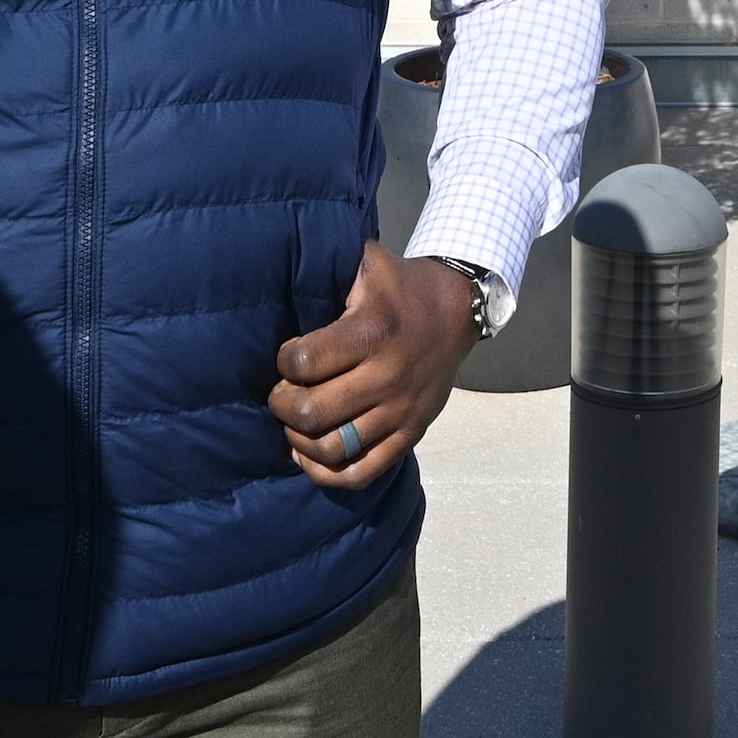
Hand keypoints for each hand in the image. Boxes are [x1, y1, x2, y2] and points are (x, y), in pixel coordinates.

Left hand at [270, 244, 478, 490]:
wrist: (458, 309)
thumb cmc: (400, 286)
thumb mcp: (367, 263)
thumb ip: (327, 266)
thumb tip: (279, 265)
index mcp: (373, 330)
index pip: (304, 362)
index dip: (284, 361)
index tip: (287, 355)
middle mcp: (388, 375)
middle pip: (312, 412)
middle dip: (283, 403)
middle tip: (282, 392)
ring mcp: (401, 411)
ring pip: (332, 448)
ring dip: (299, 440)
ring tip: (296, 422)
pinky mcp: (411, 434)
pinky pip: (361, 472)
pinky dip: (326, 473)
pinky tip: (309, 456)